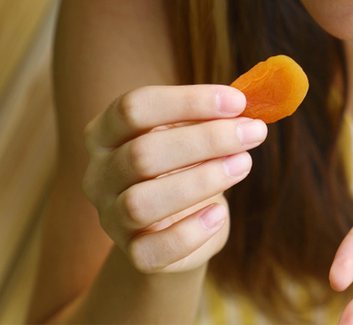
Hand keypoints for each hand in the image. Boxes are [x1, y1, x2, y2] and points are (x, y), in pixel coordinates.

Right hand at [81, 85, 265, 273]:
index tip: (238, 102)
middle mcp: (98, 174)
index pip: (134, 107)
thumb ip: (215, 115)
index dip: (187, 101)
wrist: (179, 224)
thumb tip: (252, 99)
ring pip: (141, 203)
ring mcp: (110, 217)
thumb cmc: (188, 165)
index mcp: (106, 132)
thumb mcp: (194, 133)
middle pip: (142, 154)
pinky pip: (153, 250)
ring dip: (201, 181)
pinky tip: (218, 214)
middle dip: (205, 140)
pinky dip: (191, 232)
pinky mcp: (133, 254)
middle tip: (254, 132)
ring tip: (243, 164)